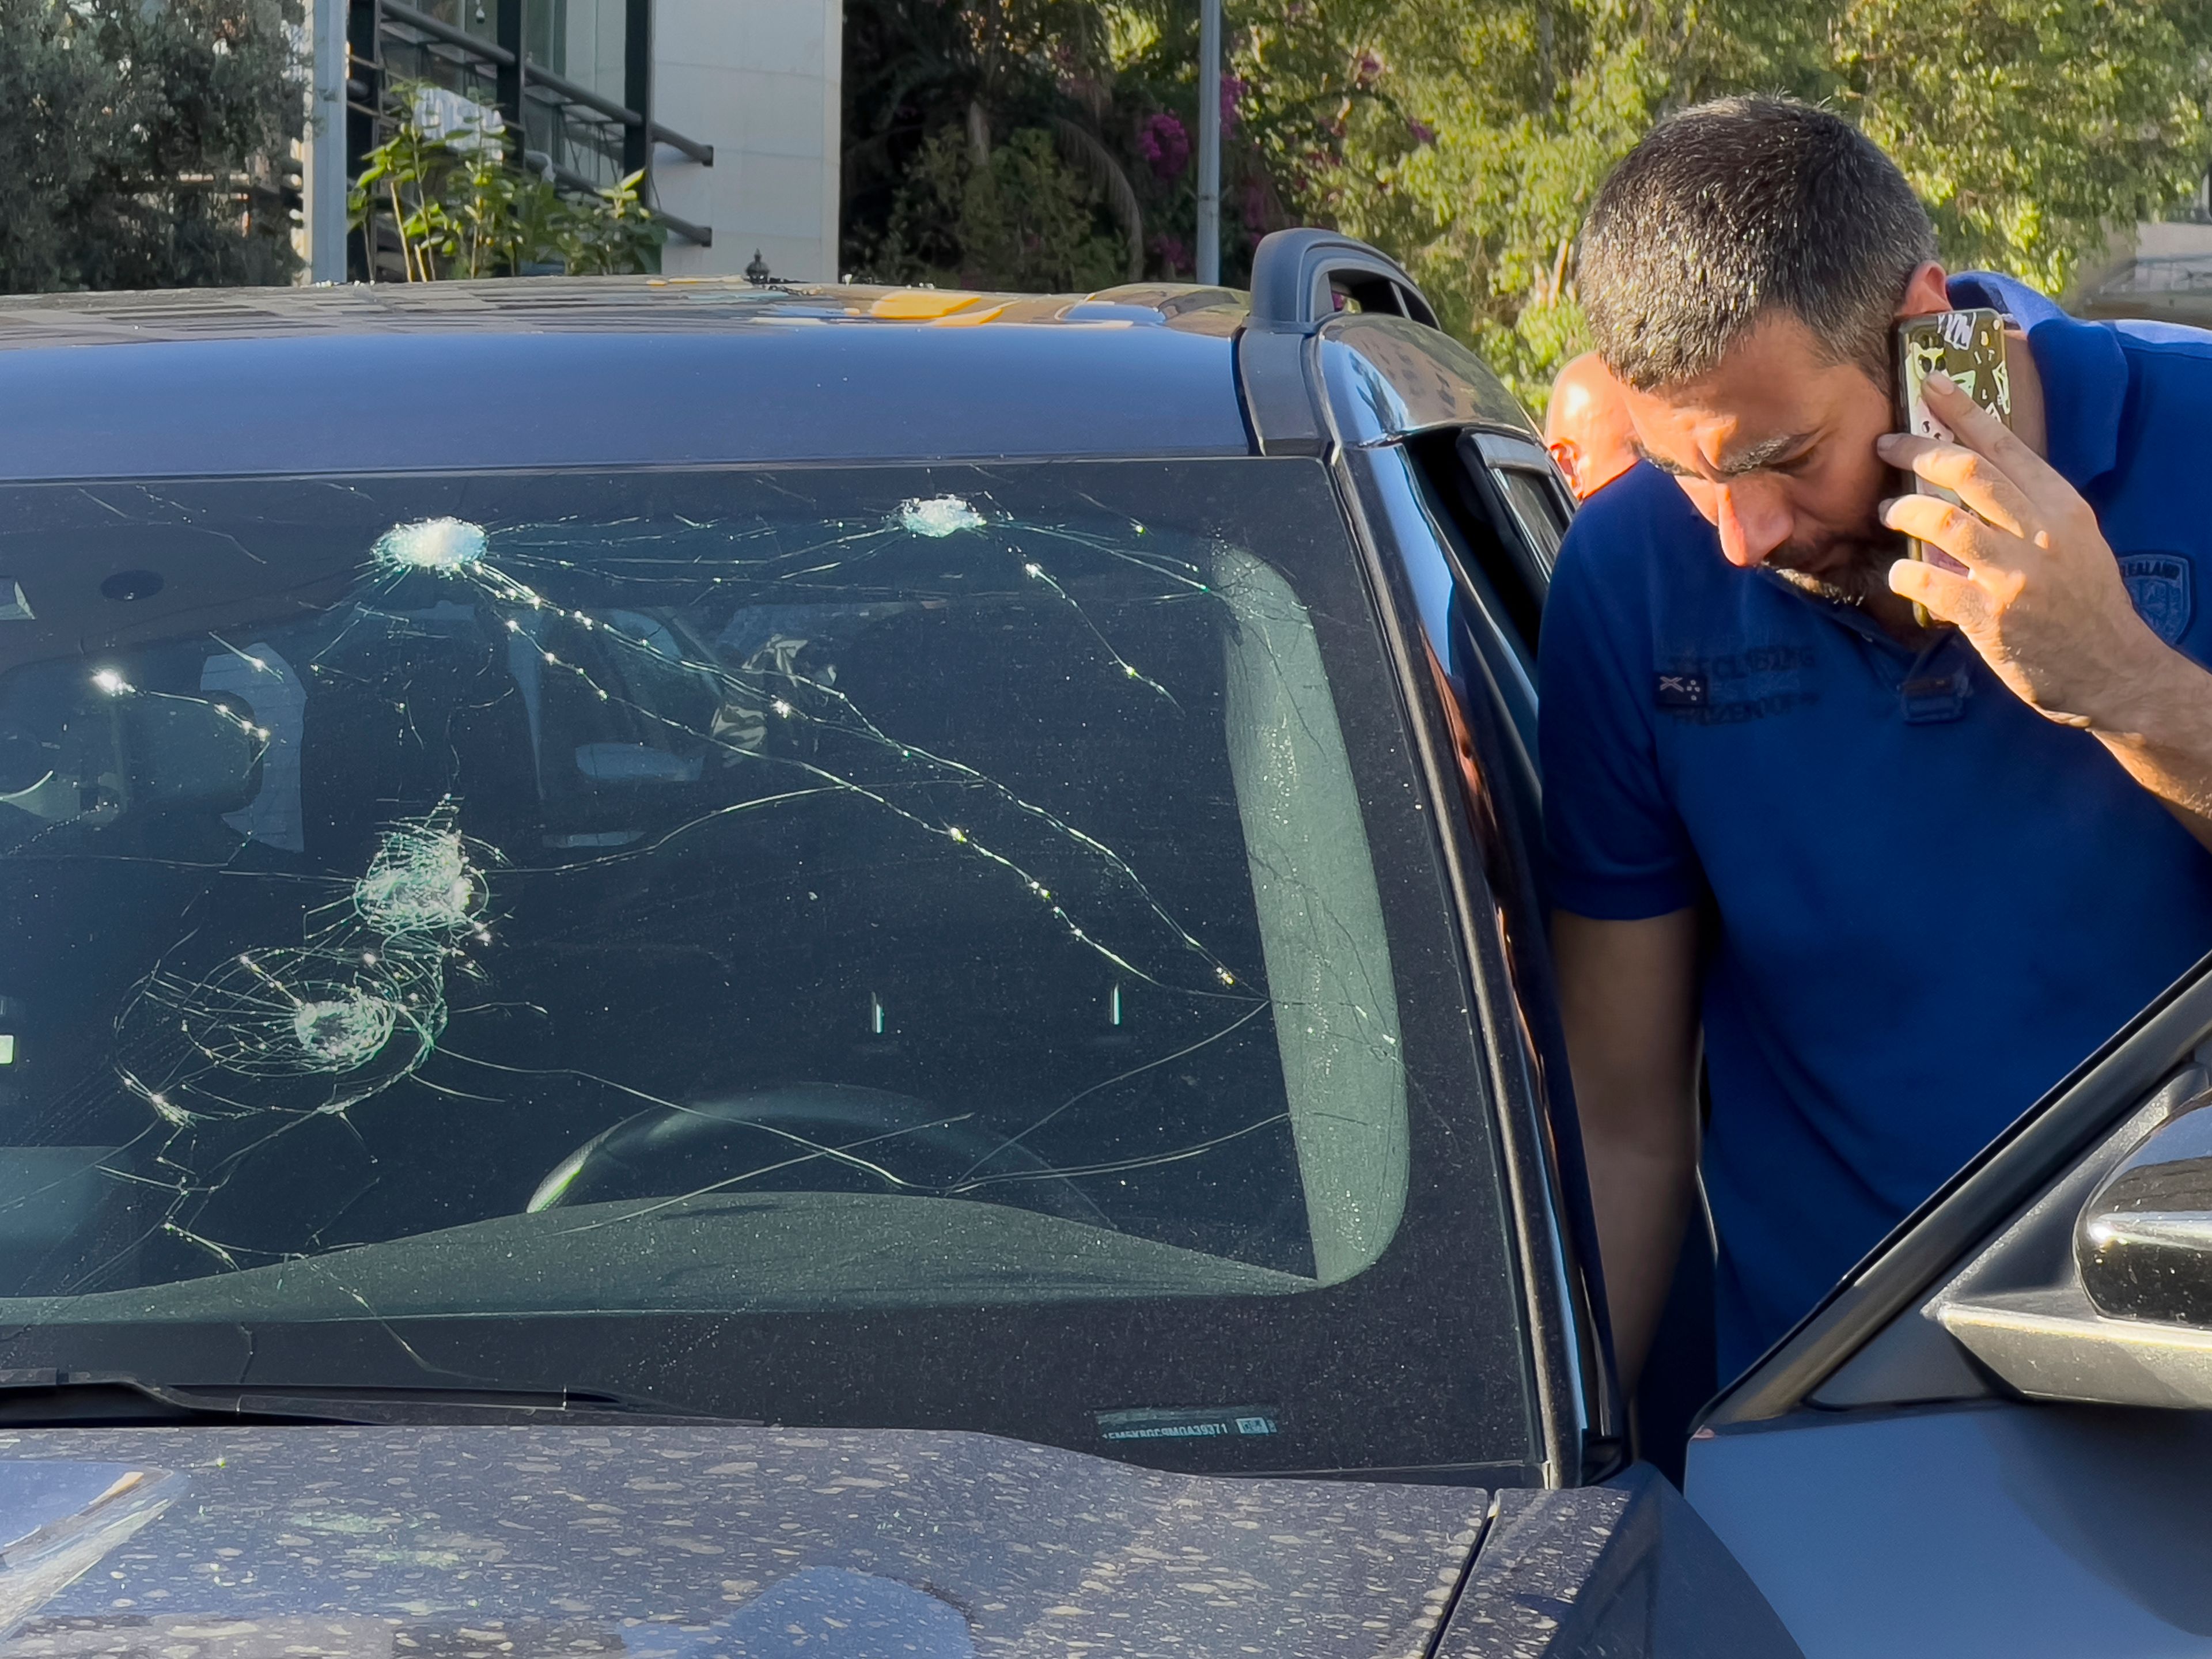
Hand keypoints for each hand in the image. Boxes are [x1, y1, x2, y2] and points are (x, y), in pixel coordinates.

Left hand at [1878, 373, 2170, 731]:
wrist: (2112, 670)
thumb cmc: (2085, 605)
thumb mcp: (2073, 543)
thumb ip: (2027, 513)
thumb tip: (1969, 485)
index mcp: (2062, 508)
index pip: (2007, 446)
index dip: (1964, 411)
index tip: (1932, 386)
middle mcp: (2041, 534)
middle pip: (1968, 472)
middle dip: (1917, 451)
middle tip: (1885, 446)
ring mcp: (2015, 575)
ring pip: (1942, 521)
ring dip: (1903, 511)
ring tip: (1886, 512)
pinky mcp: (1990, 616)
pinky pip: (1928, 581)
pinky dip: (1904, 573)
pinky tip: (1900, 574)